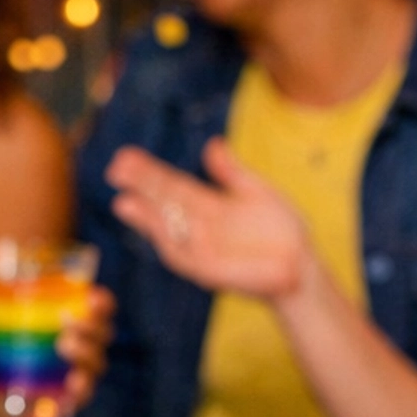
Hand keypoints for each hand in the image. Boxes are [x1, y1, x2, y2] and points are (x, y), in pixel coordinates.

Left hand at [56, 284, 114, 416]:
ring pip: (97, 364)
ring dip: (85, 353)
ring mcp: (79, 374)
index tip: (92, 297)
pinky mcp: (70, 401)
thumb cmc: (0, 342)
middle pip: (103, 334)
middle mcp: (84, 345)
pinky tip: (71, 386)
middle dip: (92, 326)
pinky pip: (84, 397)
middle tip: (67, 323)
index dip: (103, 302)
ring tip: (63, 346)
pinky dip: (80, 392)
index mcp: (73, 318)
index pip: (101, 307)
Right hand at [105, 138, 312, 301]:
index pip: (171, 184)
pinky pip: (184, 257)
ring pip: (168, 232)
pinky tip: (157, 229)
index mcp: (207, 204)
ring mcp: (202, 250)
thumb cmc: (280, 230)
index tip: (125, 157)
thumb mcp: (255, 191)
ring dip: (148, 219)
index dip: (148, 172)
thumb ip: (231, 172)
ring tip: (126, 201)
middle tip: (116, 169)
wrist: (301, 265)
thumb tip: (212, 145)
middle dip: (141, 188)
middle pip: (164, 203)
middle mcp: (198, 226)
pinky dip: (171, 244)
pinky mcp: (210, 271)